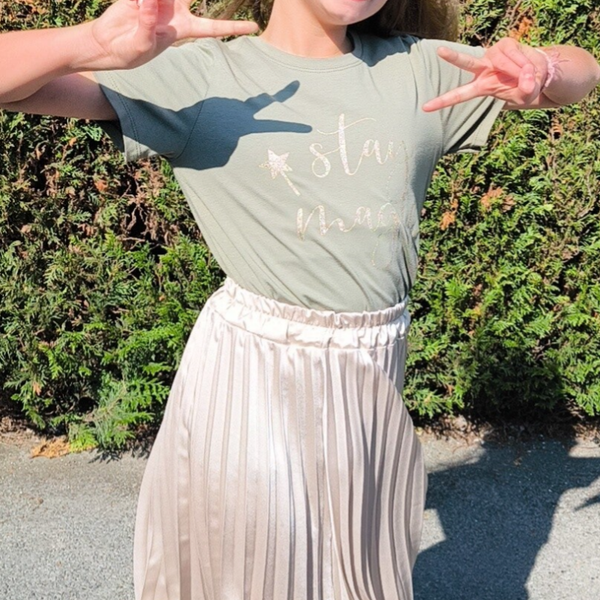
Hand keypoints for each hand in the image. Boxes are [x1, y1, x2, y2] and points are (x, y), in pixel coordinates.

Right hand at [87, 0, 257, 69]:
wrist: (106, 43)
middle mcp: (175, 10)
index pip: (213, 27)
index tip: (254, 28)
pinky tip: (136, 4)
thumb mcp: (142, 44)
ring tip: (148, 7)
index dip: (234, 27)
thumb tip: (151, 0)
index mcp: (183, 29)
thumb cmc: (129, 52)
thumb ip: (148, 23)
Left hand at [422, 37, 547, 111]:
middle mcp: (482, 69)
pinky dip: (524, 63)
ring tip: (527, 75)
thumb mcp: (525, 96)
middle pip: (466, 62)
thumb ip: (525, 91)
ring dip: (519, 71)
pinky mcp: (505, 44)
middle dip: (453, 57)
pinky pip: (514, 55)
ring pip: (503, 62)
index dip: (442, 102)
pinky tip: (528, 66)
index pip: (458, 95)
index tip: (425, 108)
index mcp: (480, 86)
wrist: (538, 73)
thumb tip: (527, 82)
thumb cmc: (525, 88)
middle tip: (439, 51)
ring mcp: (492, 55)